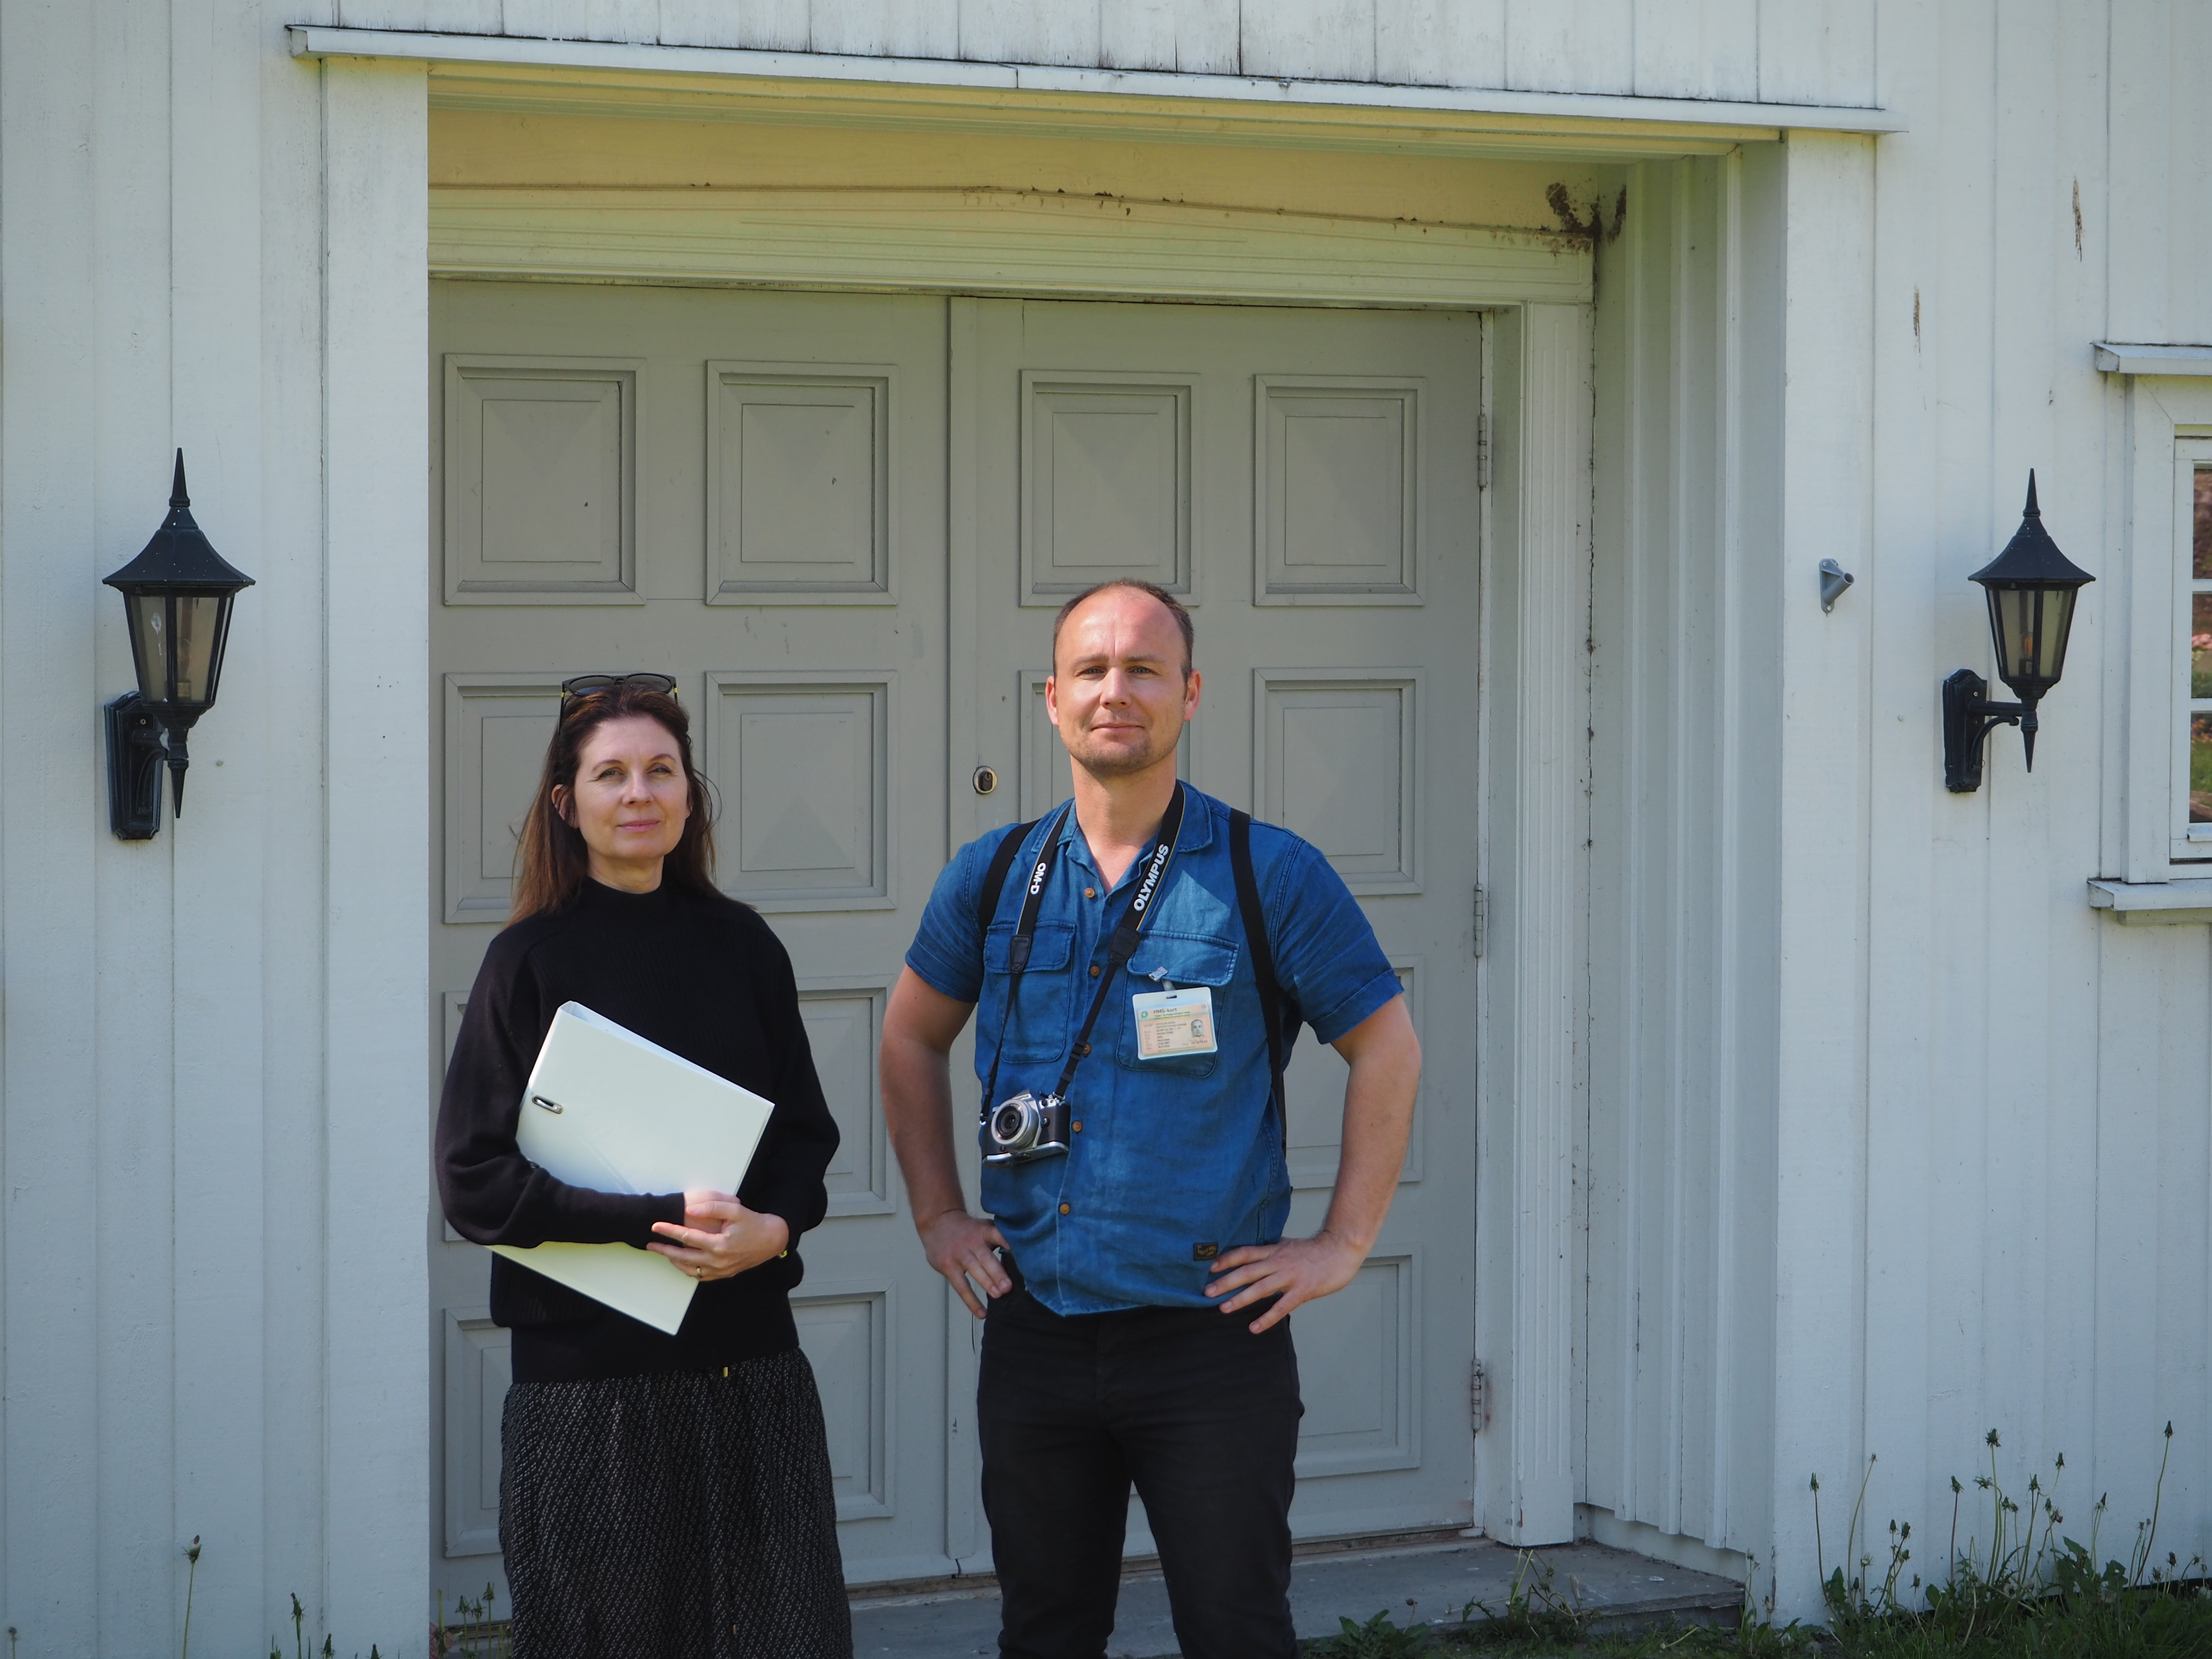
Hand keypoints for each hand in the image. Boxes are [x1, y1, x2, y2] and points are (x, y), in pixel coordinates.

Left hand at [648, 1189, 789, 1281]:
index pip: (687, 1237)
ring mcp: (721, 1270)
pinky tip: (682, 1262)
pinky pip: (700, 1275)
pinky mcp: (724, 1274)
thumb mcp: (736, 1210)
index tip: (655, 1226)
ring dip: (674, 1261)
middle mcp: (718, 1261)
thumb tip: (689, 1211)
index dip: (669, 1231)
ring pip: (690, 1269)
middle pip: (683, 1257)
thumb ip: (712, 1208)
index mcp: (719, 1245)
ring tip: (663, 1252)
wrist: (771, 1240)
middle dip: (664, 1250)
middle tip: (650, 1244)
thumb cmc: (754, 1223)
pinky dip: (688, 1269)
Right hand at [919, 1208, 1010, 1318]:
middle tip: (1008, 1286)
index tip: (1017, 1251)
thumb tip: (1026, 1255)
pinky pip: (961, 1286)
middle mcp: (972, 1241)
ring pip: (974, 1270)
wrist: (938, 1223)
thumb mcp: (984, 1227)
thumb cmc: (968, 1230)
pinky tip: (982, 1312)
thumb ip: (1001, 1238)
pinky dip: (971, 1301)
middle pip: (985, 1257)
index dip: (1006, 1241)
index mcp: (984, 1231)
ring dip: (986, 1283)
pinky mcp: (948, 1266)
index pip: (997, 1233)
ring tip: (999, 1295)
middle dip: (997, 1272)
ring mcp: (959, 1254)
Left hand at [1204, 1230, 1366, 1332]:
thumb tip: (1255, 1258)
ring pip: (1260, 1288)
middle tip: (1207, 1292)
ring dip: (1240, 1299)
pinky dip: (1267, 1318)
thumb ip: (1272, 1253)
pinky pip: (1281, 1306)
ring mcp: (1290, 1276)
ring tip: (1223, 1309)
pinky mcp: (1302, 1290)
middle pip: (1247, 1271)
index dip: (1227, 1259)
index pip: (1245, 1253)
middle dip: (1226, 1282)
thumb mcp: (1288, 1246)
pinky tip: (1254, 1328)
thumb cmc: (1315, 1250)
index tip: (1210, 1267)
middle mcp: (1278, 1262)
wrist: (1340, 1249)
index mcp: (1274, 1251)